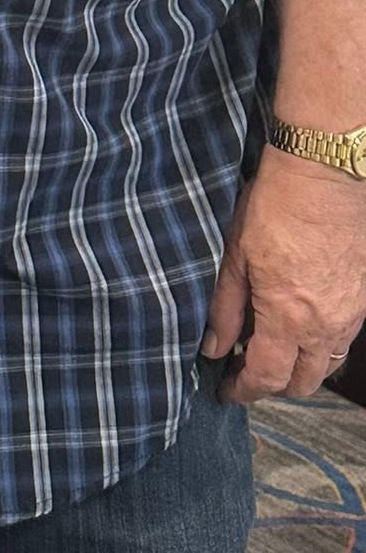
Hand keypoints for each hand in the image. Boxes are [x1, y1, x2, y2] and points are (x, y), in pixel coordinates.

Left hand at [203, 145, 365, 401]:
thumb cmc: (274, 206)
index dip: (244, 391)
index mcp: (287, 318)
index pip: (266, 377)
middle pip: (303, 382)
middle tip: (246, 371)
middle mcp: (324, 327)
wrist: (325, 174)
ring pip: (328, 365)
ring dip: (301, 369)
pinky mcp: (362, 300)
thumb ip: (225, 307)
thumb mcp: (235, 254)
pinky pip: (343, 340)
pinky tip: (300, 327)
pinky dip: (321, 347)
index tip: (226, 390)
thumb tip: (214, 347)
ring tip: (272, 350)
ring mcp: (350, 315)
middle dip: (273, 386)